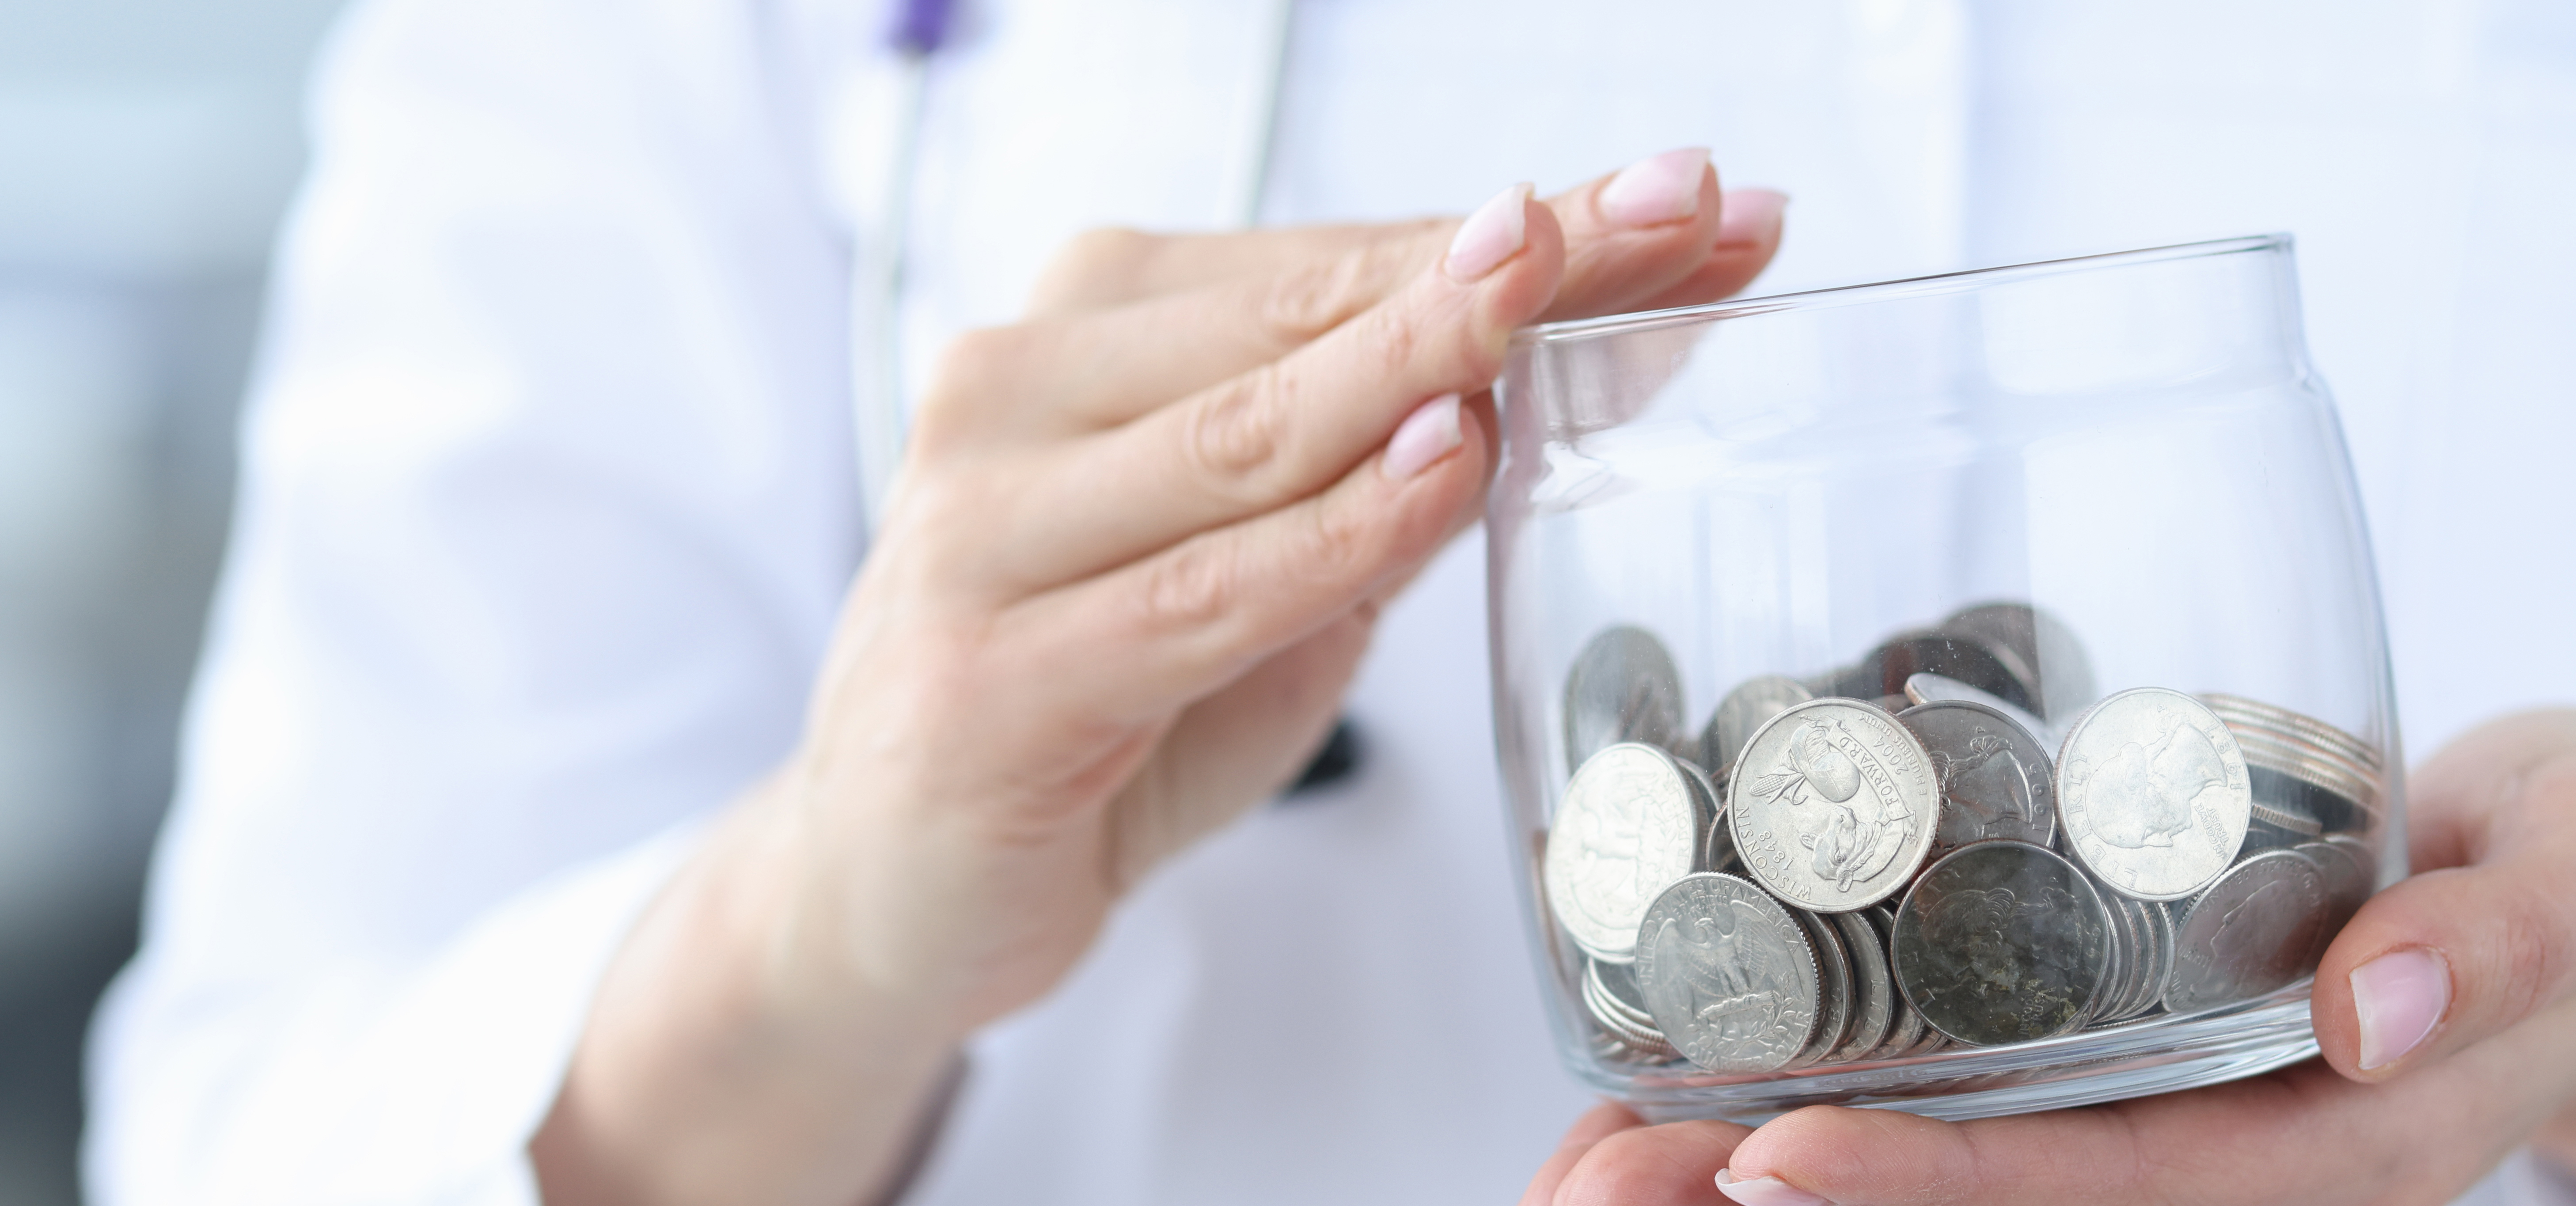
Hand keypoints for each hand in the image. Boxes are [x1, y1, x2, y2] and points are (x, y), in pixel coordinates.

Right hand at [535, 149, 1786, 1205]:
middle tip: (1678, 209)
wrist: (887, 887)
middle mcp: (1017, 394)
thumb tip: (1602, 350)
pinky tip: (1443, 472)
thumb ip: (1396, 465)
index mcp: (1086, 334)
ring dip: (1432, 355)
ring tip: (1574, 289)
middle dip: (1521, 262)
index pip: (1340, 258)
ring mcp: (987, 527)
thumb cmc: (1102, 710)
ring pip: (1254, 429)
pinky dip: (1334, 533)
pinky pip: (1201, 588)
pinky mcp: (991, 670)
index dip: (1526, 227)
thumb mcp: (1273, 570)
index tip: (1688, 199)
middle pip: (1311, 312)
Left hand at [1525, 710, 2575, 1205]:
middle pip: (1999, 1199)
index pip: (2113, 1184)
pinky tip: (1693, 1044)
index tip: (1778, 1160)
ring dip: (1767, 1154)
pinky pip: (1970, 1077)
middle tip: (1605, 1172)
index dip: (1945, 1185)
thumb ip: (2515, 933)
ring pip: (1960, 1157)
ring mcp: (2165, 1100)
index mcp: (2334, 1135)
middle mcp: (2228, 1140)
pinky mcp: (2122, 1034)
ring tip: (1589, 1144)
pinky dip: (1829, 1069)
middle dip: (1798, 1193)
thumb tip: (2378, 1001)